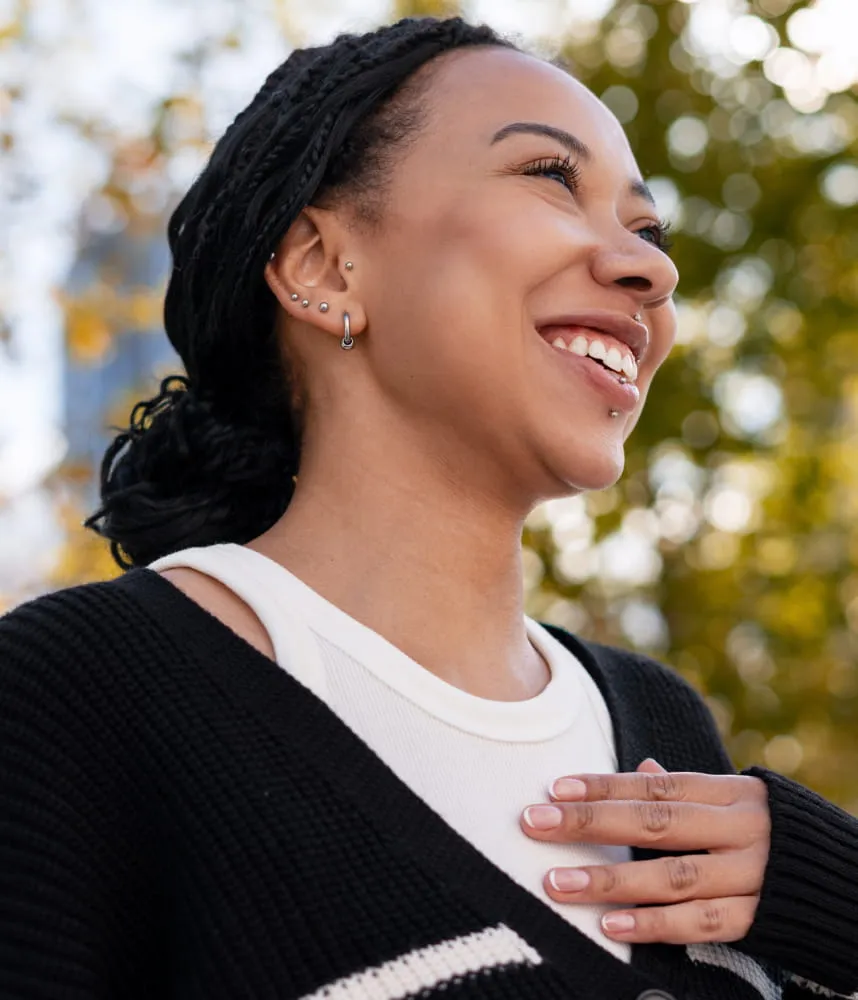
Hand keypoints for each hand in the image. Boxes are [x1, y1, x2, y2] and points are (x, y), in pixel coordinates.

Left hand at [520, 759, 770, 945]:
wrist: (851, 883)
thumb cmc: (776, 835)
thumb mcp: (736, 803)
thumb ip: (686, 790)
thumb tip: (636, 766)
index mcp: (729, 792)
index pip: (656, 785)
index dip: (604, 786)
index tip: (554, 788)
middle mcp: (740, 827)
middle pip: (656, 823)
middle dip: (591, 823)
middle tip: (534, 823)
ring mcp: (753, 874)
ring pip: (673, 877)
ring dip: (611, 882)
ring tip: (558, 884)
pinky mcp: (762, 918)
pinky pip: (702, 924)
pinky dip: (656, 926)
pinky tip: (611, 926)